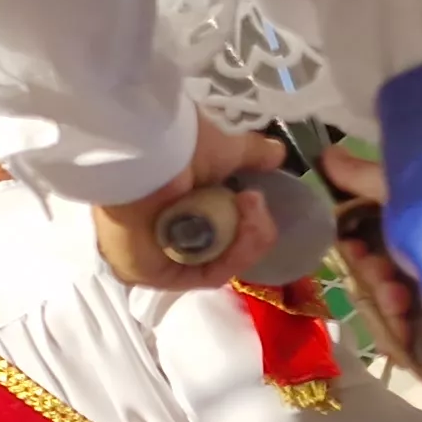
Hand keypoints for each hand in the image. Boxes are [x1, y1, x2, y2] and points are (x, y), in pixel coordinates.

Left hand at [90, 116, 287, 289]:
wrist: (144, 152)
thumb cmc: (174, 146)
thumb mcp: (222, 149)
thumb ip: (250, 155)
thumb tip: (277, 153)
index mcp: (175, 206)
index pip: (221, 229)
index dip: (251, 220)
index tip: (260, 196)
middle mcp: (164, 234)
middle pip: (226, 249)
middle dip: (254, 229)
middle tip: (254, 201)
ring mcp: (159, 258)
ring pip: (221, 263)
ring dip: (248, 240)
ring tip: (250, 208)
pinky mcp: (157, 275)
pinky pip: (207, 275)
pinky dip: (233, 256)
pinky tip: (243, 230)